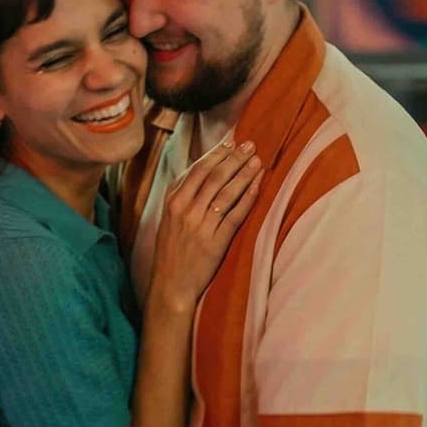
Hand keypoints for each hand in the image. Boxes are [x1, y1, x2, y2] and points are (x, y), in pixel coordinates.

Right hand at [151, 140, 261, 308]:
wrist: (171, 284)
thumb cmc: (172, 250)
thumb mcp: (169, 218)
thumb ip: (182, 195)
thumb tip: (202, 170)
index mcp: (173, 201)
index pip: (197, 169)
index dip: (216, 153)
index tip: (231, 141)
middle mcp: (185, 210)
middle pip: (214, 177)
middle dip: (234, 158)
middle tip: (250, 145)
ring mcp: (200, 226)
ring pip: (225, 193)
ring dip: (243, 174)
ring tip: (257, 161)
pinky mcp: (214, 242)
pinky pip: (234, 216)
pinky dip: (247, 199)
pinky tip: (257, 186)